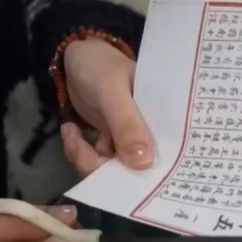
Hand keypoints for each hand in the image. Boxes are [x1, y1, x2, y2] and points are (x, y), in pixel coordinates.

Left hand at [60, 38, 154, 176]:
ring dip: (89, 159)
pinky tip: (71, 130)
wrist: (74, 58)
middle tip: (88, 155)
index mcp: (165, 120)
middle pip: (141, 170)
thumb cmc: (101, 67)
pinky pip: (98, 160)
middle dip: (112, 171)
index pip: (170, 155)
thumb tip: (144, 165)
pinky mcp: (111, 141)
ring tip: (73, 136)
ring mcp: (130, 140)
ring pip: (116, 168)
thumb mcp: (112, 93)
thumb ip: (127, 126)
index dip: (157, 174)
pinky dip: (81, 152)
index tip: (135, 184)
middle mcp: (152, 134)